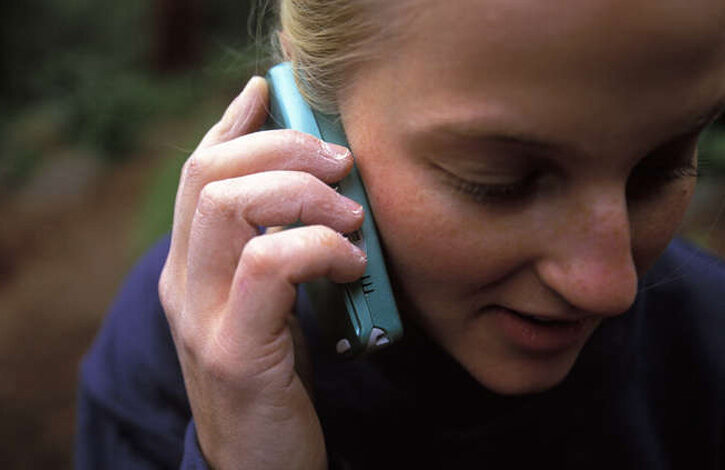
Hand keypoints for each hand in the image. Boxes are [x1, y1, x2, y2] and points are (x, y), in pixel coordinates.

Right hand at [158, 76, 365, 468]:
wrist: (259, 464)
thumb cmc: (276, 376)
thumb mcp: (270, 303)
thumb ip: (276, 247)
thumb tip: (316, 189)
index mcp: (190, 266)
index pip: (198, 170)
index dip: (232, 122)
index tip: (269, 92)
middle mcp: (182, 283)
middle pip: (210, 173)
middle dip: (282, 150)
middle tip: (341, 164)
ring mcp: (200, 315)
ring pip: (228, 206)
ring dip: (302, 195)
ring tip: (351, 218)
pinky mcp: (233, 350)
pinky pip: (268, 265)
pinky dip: (318, 248)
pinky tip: (352, 263)